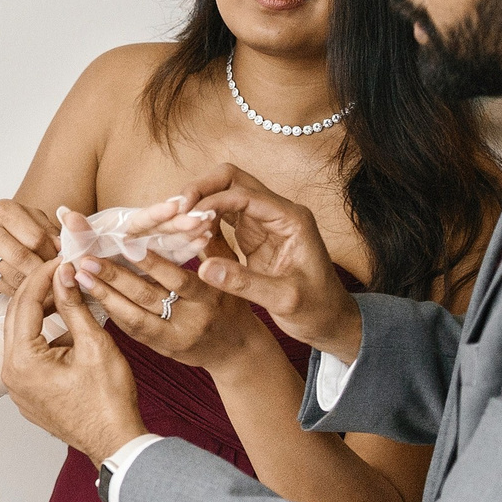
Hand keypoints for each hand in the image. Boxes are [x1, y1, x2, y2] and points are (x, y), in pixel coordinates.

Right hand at [0, 198, 57, 289]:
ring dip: (36, 283)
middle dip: (46, 269)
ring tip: (49, 284)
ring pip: (16, 276)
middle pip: (25, 257)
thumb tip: (68, 247)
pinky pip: (5, 288)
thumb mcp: (21, 216)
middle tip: (58, 275)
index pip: (37, 237)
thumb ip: (46, 228)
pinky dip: (22, 291)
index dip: (54, 252)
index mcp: (4, 211)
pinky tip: (31, 290)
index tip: (64, 260)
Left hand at [0, 259, 148, 464]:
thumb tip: (66, 274)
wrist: (115, 443)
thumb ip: (75, 306)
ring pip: (23, 336)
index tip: (61, 259)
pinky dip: (44, 336)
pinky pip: (29, 356)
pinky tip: (66, 324)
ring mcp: (17, 387)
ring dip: (42, 313)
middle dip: (39, 290)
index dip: (44, 276)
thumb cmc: (109, 401)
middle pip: (18, 317)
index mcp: (22, 361)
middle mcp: (10, 374)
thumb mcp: (95, 344)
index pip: (25, 303)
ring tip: (67, 292)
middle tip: (61, 270)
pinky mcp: (28, 394)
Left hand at [72, 249, 266, 372]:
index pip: (179, 280)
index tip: (126, 245)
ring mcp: (174, 339)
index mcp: (210, 299)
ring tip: (79, 276)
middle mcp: (191, 321)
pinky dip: (111, 312)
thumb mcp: (231, 273)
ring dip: (105, 296)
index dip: (153, 264)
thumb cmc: (232, 303)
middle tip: (87, 259)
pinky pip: (132, 331)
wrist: (237, 352)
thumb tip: (201, 210)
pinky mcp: (161, 350)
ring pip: (134, 318)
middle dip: (116, 278)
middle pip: (148, 298)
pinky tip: (90, 296)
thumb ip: (213, 245)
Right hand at [174, 165, 360, 361]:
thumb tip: (203, 268)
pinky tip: (183, 234)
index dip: (212, 200)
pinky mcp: (251, 236)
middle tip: (173, 210)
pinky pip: (221, 217)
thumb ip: (245, 283)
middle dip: (201, 189)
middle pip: (232, 180)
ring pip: (223, 194)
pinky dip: (201, 220)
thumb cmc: (317, 309)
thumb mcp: (284, 300)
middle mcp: (277, 214)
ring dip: (197, 203)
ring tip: (172, 221)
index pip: (245, 195)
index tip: (185, 216)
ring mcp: (263, 223)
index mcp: (292, 220)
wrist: (330, 321)